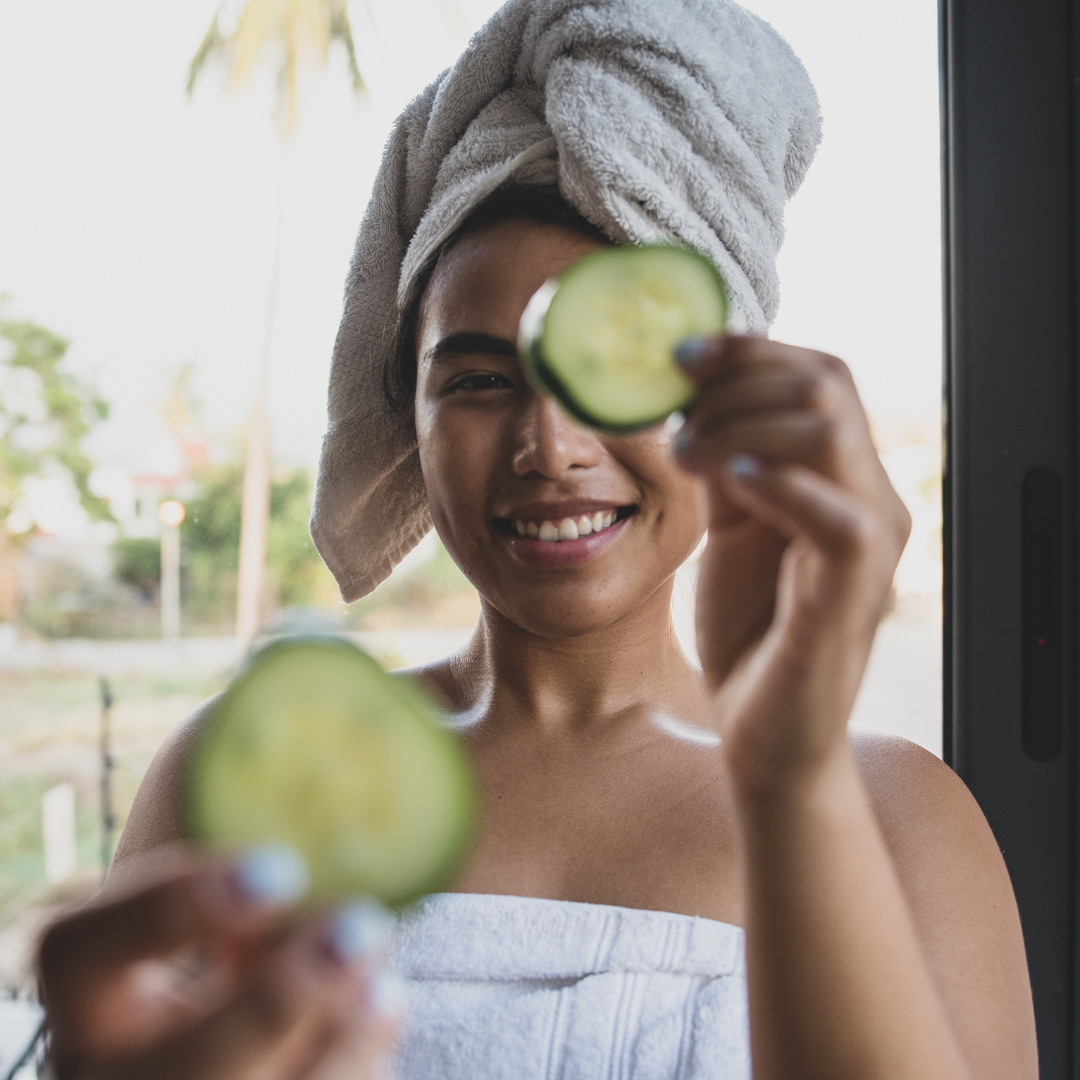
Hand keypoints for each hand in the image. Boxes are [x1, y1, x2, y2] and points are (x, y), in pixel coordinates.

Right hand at [38, 846, 401, 1079]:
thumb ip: (271, 836)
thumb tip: (398, 736)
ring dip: (333, 1044)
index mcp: (90, 980)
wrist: (243, 1007)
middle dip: (273, 1005)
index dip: (171, 908)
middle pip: (173, 1069)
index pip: (85, 949)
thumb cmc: (237, 920)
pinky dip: (353, 1067)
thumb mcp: (234, 883)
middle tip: (357, 929)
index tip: (278, 866)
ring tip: (385, 981)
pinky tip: (380, 1009)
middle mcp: (115, 1064)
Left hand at [673, 335, 910, 793]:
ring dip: (741, 426)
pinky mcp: (856, 591)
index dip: (751, 349)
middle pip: (826, 383)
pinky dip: (782, 485)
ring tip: (689, 457)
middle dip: (736, 383)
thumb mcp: (730, 523)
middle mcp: (870, 495)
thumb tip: (692, 392)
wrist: (765, 726)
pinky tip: (733, 482)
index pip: (819, 373)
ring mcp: (872, 540)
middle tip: (679, 419)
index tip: (681, 355)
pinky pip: (840, 516)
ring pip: (829, 432)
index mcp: (840, 474)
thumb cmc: (750, 624)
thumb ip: (727, 460)